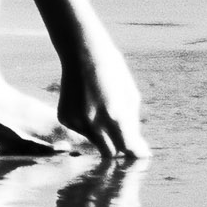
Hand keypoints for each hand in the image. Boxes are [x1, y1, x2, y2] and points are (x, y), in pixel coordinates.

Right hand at [58, 30, 148, 159]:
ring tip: (102, 109)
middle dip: (119, 148)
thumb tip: (135, 149)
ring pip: (94, 142)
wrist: (81, 52)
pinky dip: (87, 124)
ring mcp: (76, 121)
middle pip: (110, 153)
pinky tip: (87, 104)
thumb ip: (132, 125)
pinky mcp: (64, 118)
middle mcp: (93, 122)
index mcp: (115, 116)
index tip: (141, 153)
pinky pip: (81, 131)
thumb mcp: (130, 96)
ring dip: (102, 134)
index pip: (128, 148)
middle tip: (124, 137)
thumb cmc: (112, 71)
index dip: (136, 153)